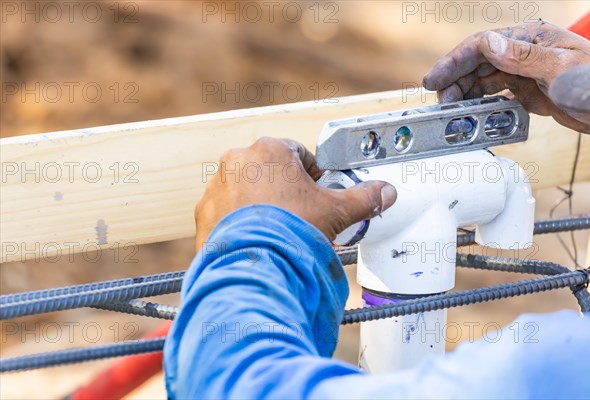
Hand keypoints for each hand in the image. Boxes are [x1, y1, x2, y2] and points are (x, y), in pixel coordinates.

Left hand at [194, 137, 396, 250]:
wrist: (254, 267)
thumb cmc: (290, 231)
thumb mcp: (335, 212)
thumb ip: (362, 198)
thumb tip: (384, 193)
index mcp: (269, 150)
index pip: (297, 155)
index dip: (312, 176)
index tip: (317, 195)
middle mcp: (237, 162)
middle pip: (270, 172)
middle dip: (285, 192)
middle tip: (300, 217)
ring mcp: (217, 187)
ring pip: (246, 192)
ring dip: (260, 206)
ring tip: (277, 232)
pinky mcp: (204, 214)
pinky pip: (226, 213)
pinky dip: (239, 223)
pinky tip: (256, 241)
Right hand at [422, 21, 589, 135]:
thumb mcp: (561, 68)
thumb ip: (523, 57)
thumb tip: (488, 43)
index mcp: (530, 39)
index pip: (482, 45)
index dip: (454, 61)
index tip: (435, 79)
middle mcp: (523, 54)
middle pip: (477, 64)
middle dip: (454, 81)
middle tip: (441, 102)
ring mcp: (524, 74)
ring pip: (483, 81)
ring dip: (464, 95)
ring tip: (452, 110)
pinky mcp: (527, 94)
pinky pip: (495, 97)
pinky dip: (480, 105)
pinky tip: (472, 114)